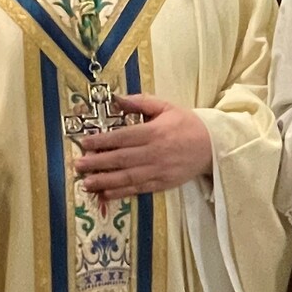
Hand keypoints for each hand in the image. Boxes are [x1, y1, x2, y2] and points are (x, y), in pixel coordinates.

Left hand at [74, 93, 212, 196]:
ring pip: (127, 177)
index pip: (123, 137)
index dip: (102, 141)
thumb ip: (140, 102)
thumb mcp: (165, 106)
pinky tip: (106, 193)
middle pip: (121, 159)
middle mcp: (154, 153)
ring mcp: (158, 170)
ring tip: (86, 183)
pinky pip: (138, 189)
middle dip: (97, 162)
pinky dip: (122, 192)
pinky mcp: (162, 183)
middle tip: (78, 165)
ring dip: (105, 181)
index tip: (84, 143)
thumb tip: (116, 98)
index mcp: (154, 132)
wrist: (212, 146)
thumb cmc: (186, 124)